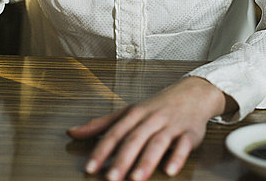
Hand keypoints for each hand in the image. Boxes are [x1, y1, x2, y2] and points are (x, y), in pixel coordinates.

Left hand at [67, 76, 233, 180]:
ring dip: (146, 161)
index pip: (115, 132)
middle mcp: (151, 118)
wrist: (193, 93)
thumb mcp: (129, 111)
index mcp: (135, 113)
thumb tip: (72, 132)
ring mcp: (171, 125)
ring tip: (136, 179)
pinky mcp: (189, 133)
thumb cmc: (157, 105)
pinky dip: (177, 157)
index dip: (101, 150)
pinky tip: (170, 171)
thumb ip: (101, 124)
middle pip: (134, 139)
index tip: (89, 168)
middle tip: (110, 179)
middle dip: (122, 159)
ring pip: (157, 143)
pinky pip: (183, 145)